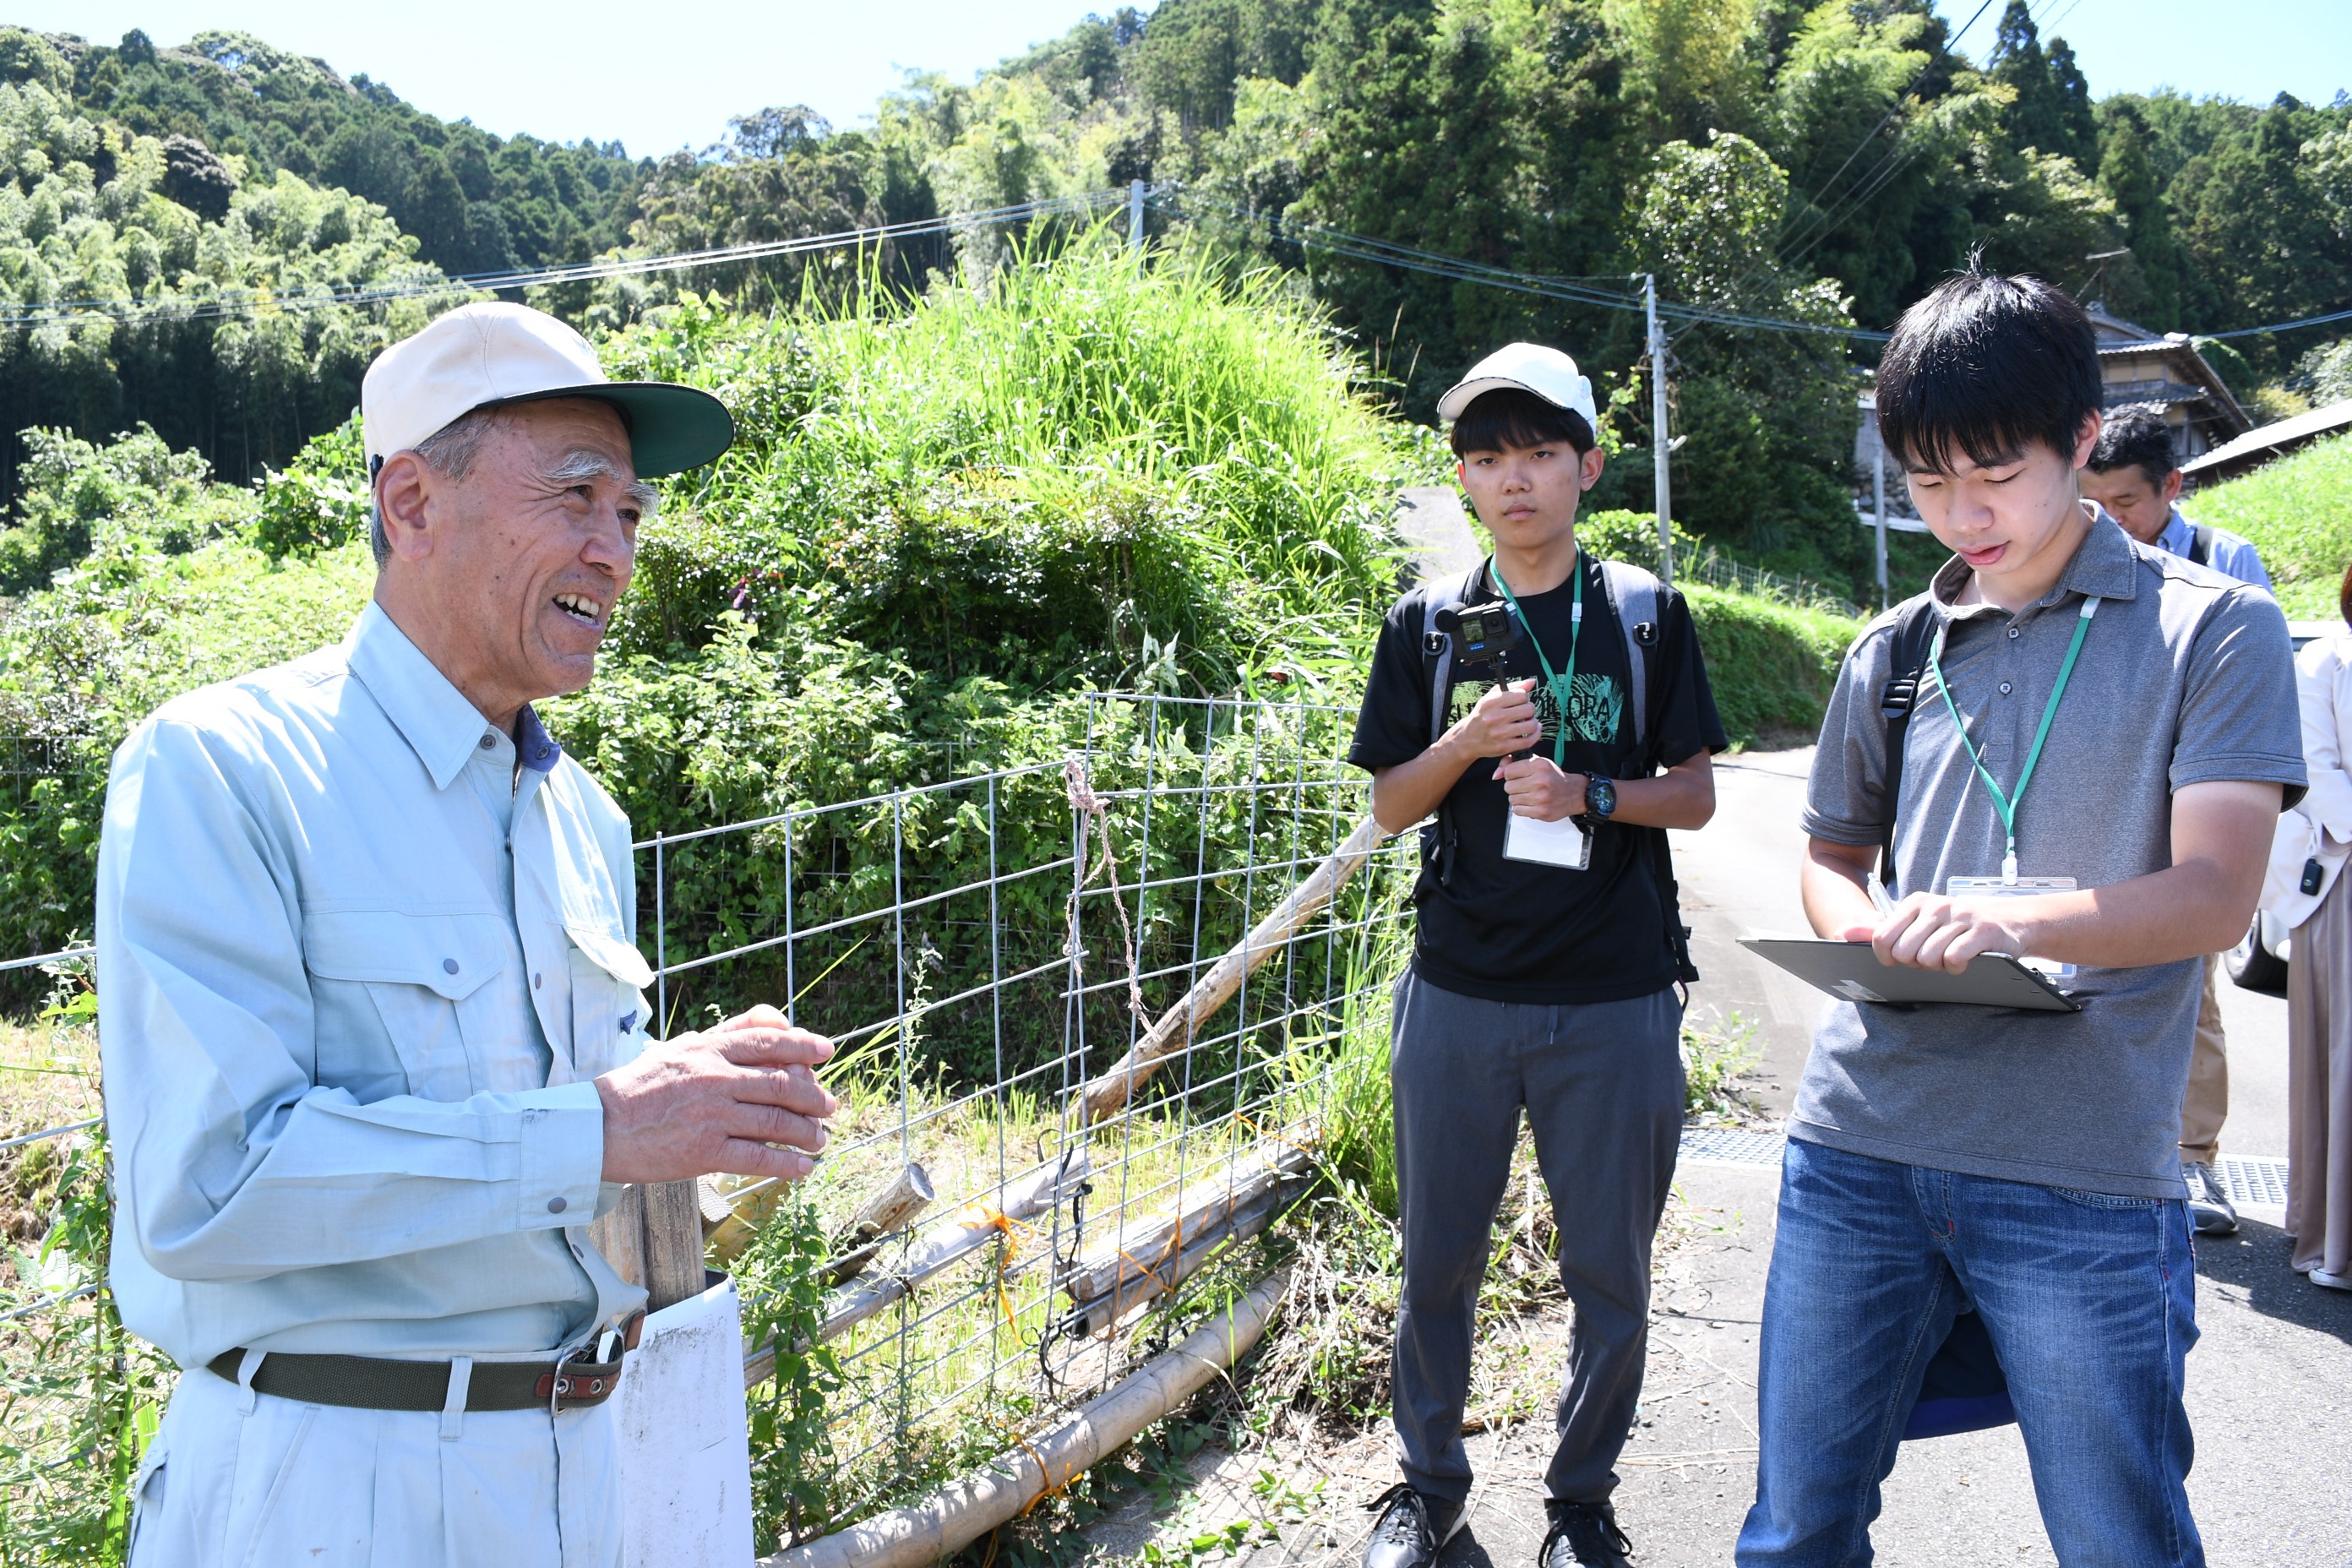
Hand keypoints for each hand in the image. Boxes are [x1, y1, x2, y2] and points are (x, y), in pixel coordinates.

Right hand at [594, 1004, 837, 1183]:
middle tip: (829, 1106)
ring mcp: (712, 1117)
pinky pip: (757, 1158)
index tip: (826, 1051)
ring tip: (821, 1138)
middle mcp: (715, 1080)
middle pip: (781, 1084)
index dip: (802, 1045)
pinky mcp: (704, 1153)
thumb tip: (776, 1019)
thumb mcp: (682, 1046)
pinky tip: (803, 1168)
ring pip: (776, 1122)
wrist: (599, 1126)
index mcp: (709, 1050)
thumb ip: (728, 1032)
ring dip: (806, 1132)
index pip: (768, 1042)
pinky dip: (786, 1164)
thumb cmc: (642, 1085)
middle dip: (813, 1097)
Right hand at [1448, 679, 1541, 759]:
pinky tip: (1532, 732)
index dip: (1524, 698)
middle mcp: (1495, 717)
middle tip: (1524, 713)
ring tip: (1527, 723)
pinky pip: (1529, 741)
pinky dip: (1535, 736)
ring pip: (1531, 725)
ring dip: (1533, 724)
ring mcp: (1500, 733)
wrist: (1467, 738)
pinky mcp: (1504, 747)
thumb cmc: (1482, 716)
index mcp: (1491, 703)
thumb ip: (1512, 687)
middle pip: (1529, 709)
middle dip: (1530, 711)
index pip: (1521, 695)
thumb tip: (1531, 682)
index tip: (1520, 702)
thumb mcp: (1490, 698)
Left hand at [1494, 756, 1585, 820]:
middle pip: (1508, 787)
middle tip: (1526, 787)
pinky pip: (1517, 811)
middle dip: (1514, 787)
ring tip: (1530, 795)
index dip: (1511, 774)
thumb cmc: (1553, 777)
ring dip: (1518, 798)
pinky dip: (1522, 808)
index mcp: (1539, 765)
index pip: (1509, 771)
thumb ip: (1513, 764)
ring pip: (1511, 799)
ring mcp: (1541, 798)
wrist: (1575, 793)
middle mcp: (1540, 781)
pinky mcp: (1541, 812)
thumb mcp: (1537, 763)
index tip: (1520, 776)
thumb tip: (1496, 774)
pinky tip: (1532, 803)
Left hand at [1855, 894, 2035, 973]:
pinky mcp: (1983, 931)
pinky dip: (1957, 968)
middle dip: (1916, 964)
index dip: (1887, 957)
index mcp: (1916, 902)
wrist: (2011, 920)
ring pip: (1929, 958)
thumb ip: (1881, 927)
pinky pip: (1955, 959)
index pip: (1882, 937)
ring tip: (1948, 958)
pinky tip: (1963, 962)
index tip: (1898, 961)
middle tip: (1931, 959)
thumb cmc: (1957, 925)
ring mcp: (1961, 917)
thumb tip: (1845, 932)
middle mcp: (1936, 906)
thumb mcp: (1918, 921)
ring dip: (1938, 967)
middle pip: (1905, 953)